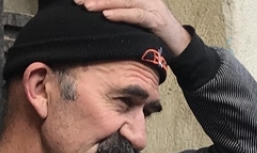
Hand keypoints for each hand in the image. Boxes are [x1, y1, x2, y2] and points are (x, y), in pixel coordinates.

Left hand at [75, 0, 191, 56]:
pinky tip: (107, 16)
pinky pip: (136, 15)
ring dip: (104, 3)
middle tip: (77, 1)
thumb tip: (99, 14)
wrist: (180, 44)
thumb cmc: (154, 33)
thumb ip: (121, 14)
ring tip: (87, 6)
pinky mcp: (156, 20)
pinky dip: (121, 15)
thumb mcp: (135, 20)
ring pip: (124, 1)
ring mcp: (151, 6)